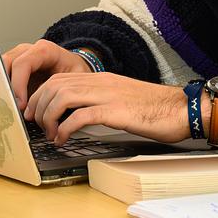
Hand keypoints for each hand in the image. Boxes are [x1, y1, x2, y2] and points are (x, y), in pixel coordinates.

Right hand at [1, 40, 92, 111]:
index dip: (18, 84)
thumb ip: (64, 89)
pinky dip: (3, 90)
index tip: (21, 104)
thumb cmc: (75, 71)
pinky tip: (9, 104)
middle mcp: (28, 50)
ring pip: (0, 69)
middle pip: (7, 63)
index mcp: (44, 50)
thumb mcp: (76, 78)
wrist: (73, 68)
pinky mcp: (13, 67)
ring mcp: (18, 57)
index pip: (23, 63)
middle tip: (12, 107)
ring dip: (2, 89)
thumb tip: (51, 108)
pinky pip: (2, 76)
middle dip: (7, 87)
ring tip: (9, 107)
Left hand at [24, 71, 189, 144]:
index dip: (41, 95)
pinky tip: (63, 139)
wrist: (181, 109)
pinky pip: (79, 116)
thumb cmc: (156, 109)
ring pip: (62, 97)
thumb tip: (80, 117)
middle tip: (36, 124)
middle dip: (38, 105)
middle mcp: (101, 82)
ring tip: (49, 133)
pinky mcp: (115, 111)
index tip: (36, 112)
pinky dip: (64, 128)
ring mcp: (108, 95)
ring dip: (49, 117)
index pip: (60, 78)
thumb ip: (101, 103)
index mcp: (102, 79)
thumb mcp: (122, 100)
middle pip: (55, 85)